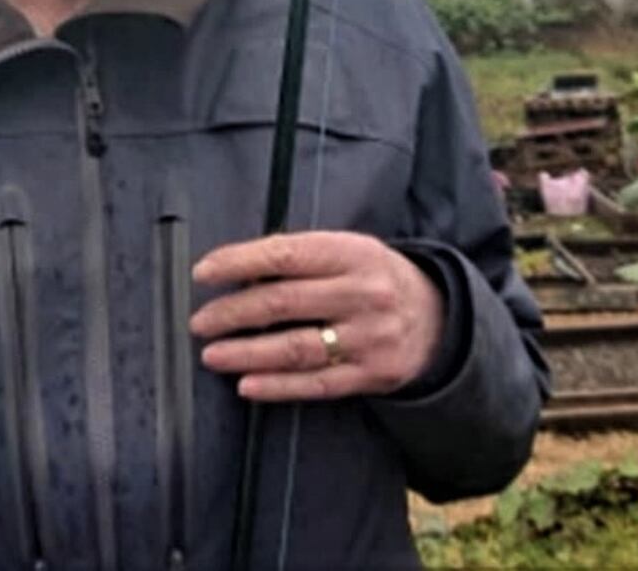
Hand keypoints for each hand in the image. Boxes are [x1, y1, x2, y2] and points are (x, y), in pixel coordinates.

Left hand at [190, 231, 444, 401]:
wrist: (438, 317)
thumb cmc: (374, 277)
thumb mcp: (349, 251)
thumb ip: (303, 259)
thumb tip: (239, 274)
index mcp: (353, 252)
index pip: (286, 255)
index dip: (239, 262)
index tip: (203, 272)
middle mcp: (363, 292)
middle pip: (284, 302)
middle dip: (233, 312)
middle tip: (200, 322)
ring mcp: (370, 337)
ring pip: (296, 348)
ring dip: (247, 353)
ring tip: (212, 354)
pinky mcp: (373, 374)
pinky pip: (317, 384)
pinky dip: (278, 387)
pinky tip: (247, 385)